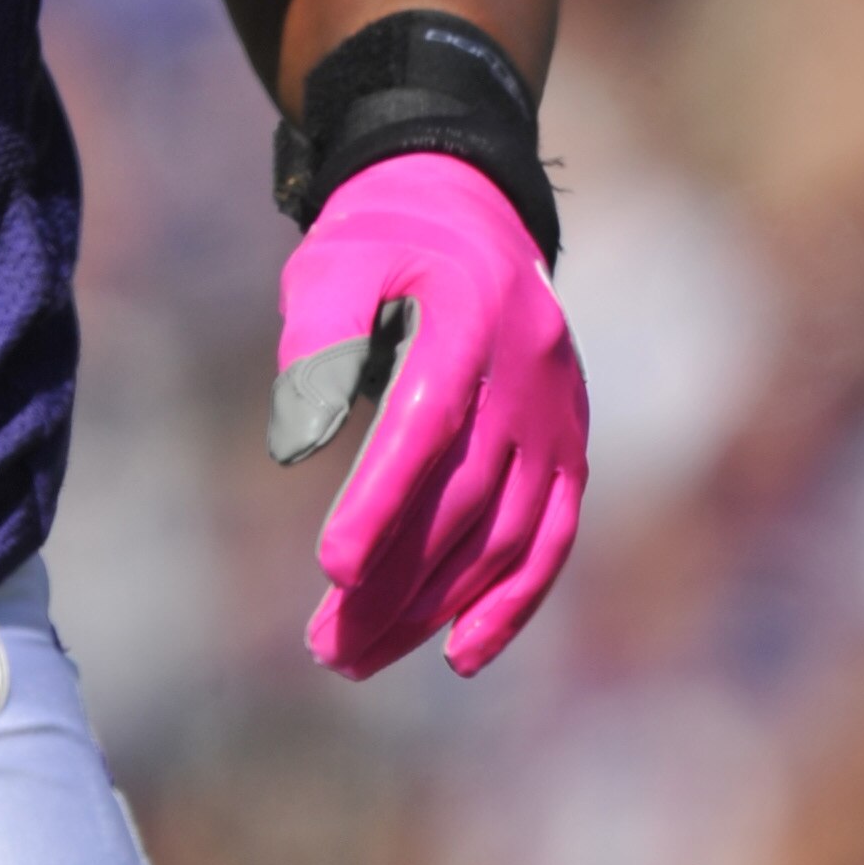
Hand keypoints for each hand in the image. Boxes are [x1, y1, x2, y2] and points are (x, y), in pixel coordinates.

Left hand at [268, 153, 586, 681]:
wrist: (468, 209)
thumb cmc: (381, 242)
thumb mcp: (332, 261)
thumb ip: (316, 340)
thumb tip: (295, 446)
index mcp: (467, 319)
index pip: (427, 427)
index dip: (382, 502)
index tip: (334, 570)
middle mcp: (526, 374)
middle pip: (463, 499)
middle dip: (396, 582)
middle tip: (328, 647)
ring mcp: (556, 416)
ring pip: (505, 533)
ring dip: (436, 606)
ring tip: (360, 655)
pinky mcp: (568, 446)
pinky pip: (552, 536)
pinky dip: (513, 601)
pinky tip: (461, 653)